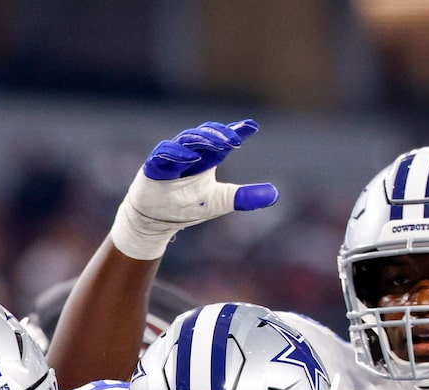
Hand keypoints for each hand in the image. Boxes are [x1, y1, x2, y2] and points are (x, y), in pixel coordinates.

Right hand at [110, 119, 278, 259]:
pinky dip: (177, 154)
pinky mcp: (152, 167)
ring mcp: (170, 158)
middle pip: (205, 136)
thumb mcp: (221, 201)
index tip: (252, 126)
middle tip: (237, 138)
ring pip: (186, 140)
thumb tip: (275, 194)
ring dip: (202, 140)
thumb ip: (245, 197)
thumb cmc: (186, 207)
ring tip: (220, 144)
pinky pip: (164, 154)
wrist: (155, 223)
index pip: (221, 141)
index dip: (235, 132)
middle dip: (220, 135)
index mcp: (205, 159)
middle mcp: (188, 154)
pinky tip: (190, 157)